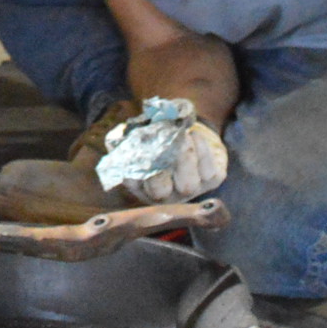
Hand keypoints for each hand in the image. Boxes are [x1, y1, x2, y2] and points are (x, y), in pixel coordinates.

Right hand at [93, 102, 230, 202]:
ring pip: (188, 183)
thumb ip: (120, 139)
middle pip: (161, 192)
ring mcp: (191, 189)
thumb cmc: (155, 137)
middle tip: (162, 145)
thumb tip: (114, 141)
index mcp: (144, 186)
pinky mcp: (212, 180)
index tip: (137, 149)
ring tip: (181, 136)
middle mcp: (167, 195)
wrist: (185, 132)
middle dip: (159, 170)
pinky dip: (203, 151)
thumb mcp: (134, 137)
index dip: (133, 169)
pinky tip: (194, 135)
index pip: (134, 183)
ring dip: (184, 158)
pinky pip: (209, 170)